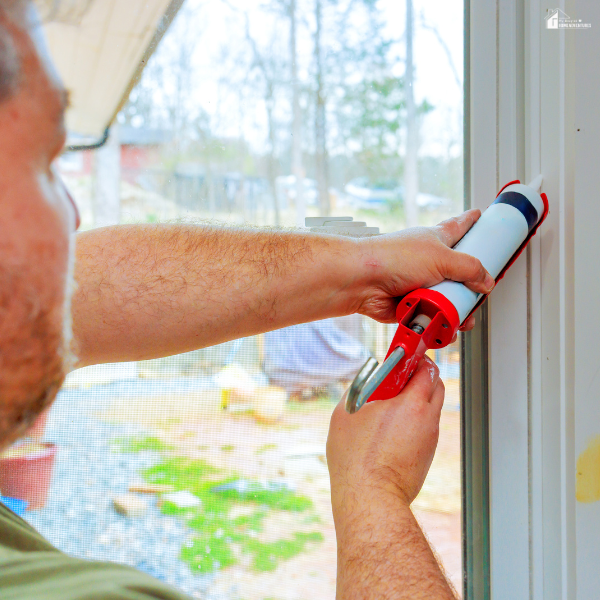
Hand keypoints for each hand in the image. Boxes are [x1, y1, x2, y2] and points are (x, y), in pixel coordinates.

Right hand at [327, 357, 443, 521]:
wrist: (371, 498)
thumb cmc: (355, 458)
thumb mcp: (346, 413)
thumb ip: (357, 388)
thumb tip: (366, 379)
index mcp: (411, 404)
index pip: (427, 370)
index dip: (416, 359)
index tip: (405, 356)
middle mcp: (427, 420)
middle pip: (436, 386)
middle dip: (422, 376)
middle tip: (400, 377)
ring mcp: (430, 439)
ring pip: (432, 408)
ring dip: (418, 400)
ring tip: (391, 405)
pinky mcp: (427, 456)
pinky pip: (426, 428)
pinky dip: (415, 421)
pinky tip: (392, 428)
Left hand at [351, 209, 493, 329]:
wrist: (364, 282)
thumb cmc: (392, 259)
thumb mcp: (441, 257)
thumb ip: (469, 268)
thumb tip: (486, 280)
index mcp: (436, 240)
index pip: (458, 227)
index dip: (470, 221)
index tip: (479, 215)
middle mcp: (429, 262)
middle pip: (459, 272)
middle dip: (470, 286)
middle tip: (478, 292)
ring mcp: (422, 284)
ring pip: (449, 298)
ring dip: (457, 309)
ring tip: (461, 314)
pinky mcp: (415, 304)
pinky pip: (435, 316)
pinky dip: (441, 321)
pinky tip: (444, 323)